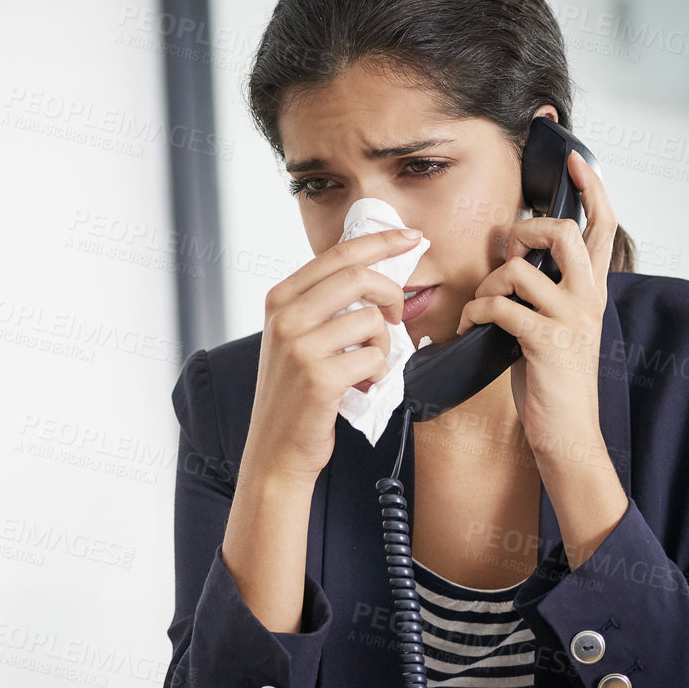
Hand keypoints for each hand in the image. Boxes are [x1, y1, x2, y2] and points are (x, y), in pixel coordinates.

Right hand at [247, 227, 424, 484]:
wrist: (275, 450)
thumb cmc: (295, 393)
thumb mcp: (295, 337)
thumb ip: (324, 303)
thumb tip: (376, 270)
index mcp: (279, 299)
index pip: (338, 254)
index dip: (381, 241)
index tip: (413, 237)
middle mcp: (285, 317)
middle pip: (357, 277)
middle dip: (391, 291)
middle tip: (398, 314)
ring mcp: (299, 347)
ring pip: (370, 320)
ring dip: (383, 344)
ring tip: (367, 366)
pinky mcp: (319, 377)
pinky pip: (374, 357)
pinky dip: (378, 372)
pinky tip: (361, 386)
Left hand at [456, 151, 618, 461]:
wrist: (567, 432)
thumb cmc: (551, 379)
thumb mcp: (555, 325)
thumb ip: (544, 289)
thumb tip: (511, 258)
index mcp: (592, 291)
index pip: (604, 227)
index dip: (593, 189)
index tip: (577, 161)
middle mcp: (589, 299)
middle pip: (565, 232)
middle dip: (525, 231)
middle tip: (508, 250)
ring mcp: (571, 318)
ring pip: (520, 270)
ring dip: (488, 284)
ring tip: (483, 306)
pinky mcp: (548, 341)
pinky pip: (500, 306)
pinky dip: (477, 311)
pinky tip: (475, 326)